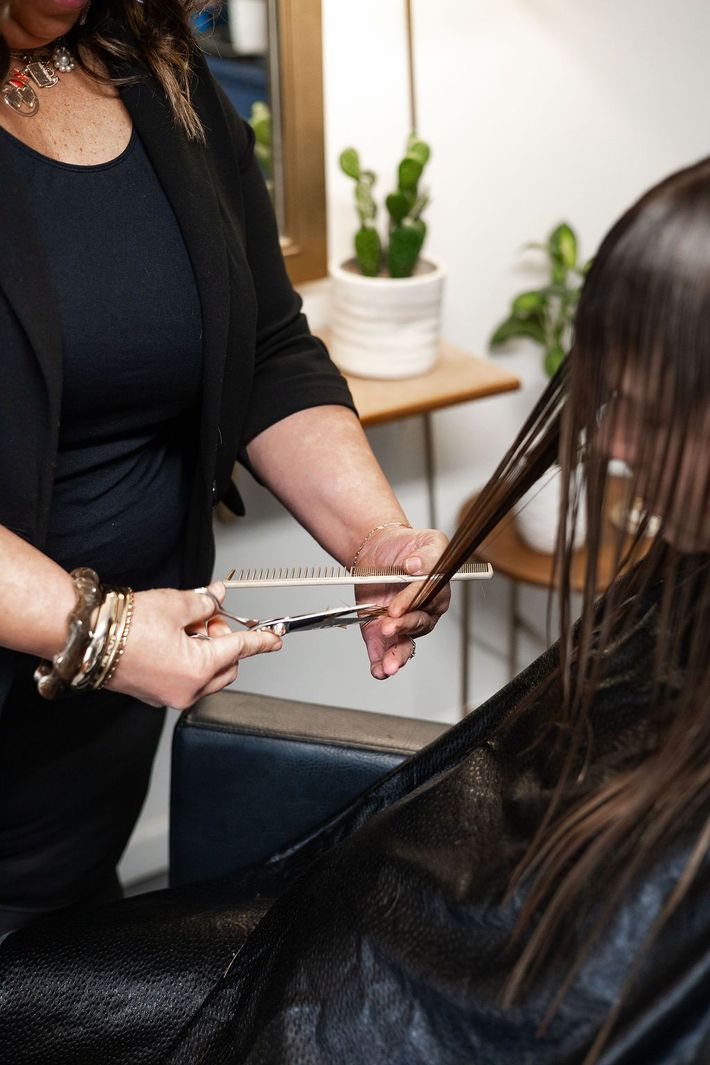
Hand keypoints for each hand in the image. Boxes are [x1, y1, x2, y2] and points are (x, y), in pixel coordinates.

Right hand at [106, 581, 281, 709]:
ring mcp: (169, 695)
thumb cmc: (125, 624)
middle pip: (227, 666)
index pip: (241, 649)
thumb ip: (205, 603)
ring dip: (207, 651)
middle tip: (209, 618)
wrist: (88, 637)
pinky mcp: (155, 694)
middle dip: (225, 641)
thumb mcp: (177, 604)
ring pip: (207, 675)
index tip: (275, 638)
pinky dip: (189, 661)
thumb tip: (218, 598)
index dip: (261, 640)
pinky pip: (186, 679)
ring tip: (185, 626)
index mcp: (198, 669)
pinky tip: (173, 639)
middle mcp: (187, 689)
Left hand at [355, 527, 449, 679]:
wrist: (378, 548)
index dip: (411, 604)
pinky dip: (380, 663)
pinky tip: (378, 671)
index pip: (426, 600)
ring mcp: (400, 624)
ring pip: (404, 645)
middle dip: (403, 628)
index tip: (396, 607)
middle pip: (417, 626)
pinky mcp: (380, 631)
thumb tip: (415, 566)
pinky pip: (382, 651)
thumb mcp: (429, 541)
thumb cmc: (408, 546)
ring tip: (388, 666)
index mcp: (436, 593)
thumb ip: (428, 554)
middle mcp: (420, 612)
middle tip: (389, 627)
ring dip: (396, 656)